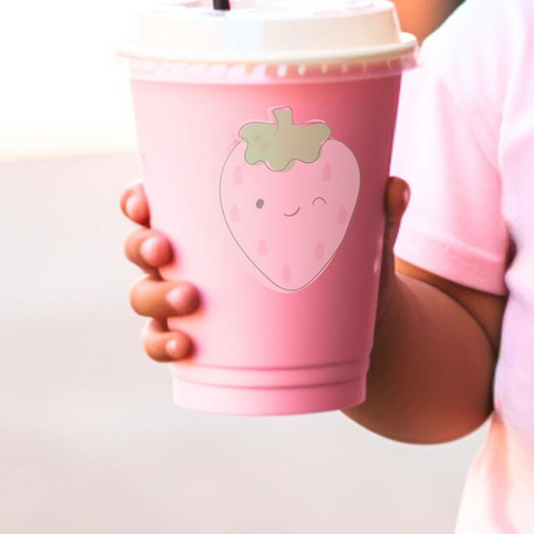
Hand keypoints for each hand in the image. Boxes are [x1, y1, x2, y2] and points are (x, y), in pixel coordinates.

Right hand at [122, 176, 412, 359]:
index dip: (138, 199)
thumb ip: (380, 210)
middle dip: (143, 246)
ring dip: (155, 298)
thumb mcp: (365, 235)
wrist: (363, 326)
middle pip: (143, 246)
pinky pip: (164, 345)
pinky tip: (184, 346)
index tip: (143, 198)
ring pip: (146, 297)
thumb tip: (396, 186)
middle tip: (168, 250)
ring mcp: (191, 301)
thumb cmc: (350, 260)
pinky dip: (164, 346)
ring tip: (191, 300)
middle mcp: (194, 256)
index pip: (160, 200)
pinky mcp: (206, 341)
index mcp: (217, 218)